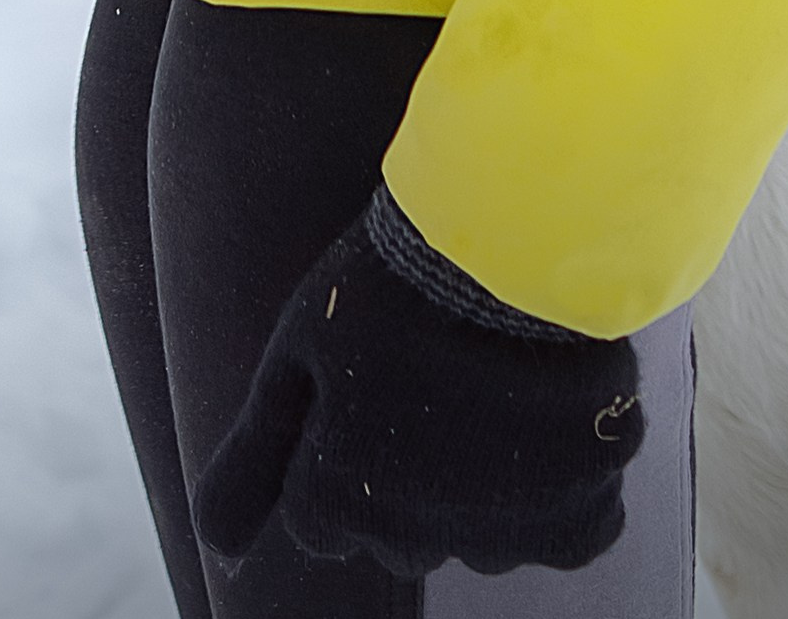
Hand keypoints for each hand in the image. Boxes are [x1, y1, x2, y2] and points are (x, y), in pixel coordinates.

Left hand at [192, 185, 643, 579]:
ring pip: (478, 533)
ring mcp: (496, 536)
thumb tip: (214, 543)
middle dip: (403, 478)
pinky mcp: (573, 521)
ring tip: (488, 386)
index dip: (337, 448)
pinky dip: (560, 490)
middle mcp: (414, 541)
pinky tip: (545, 416)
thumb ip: (253, 462)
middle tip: (425, 381)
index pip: (320, 520)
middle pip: (397, 536)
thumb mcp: (296, 358)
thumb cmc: (390, 285)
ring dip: (481, 483)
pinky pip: (565, 532)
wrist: (508, 243)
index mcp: (339, 503)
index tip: (364, 389)